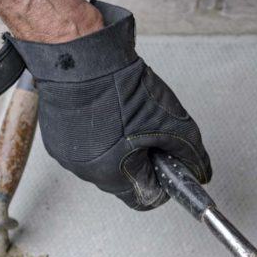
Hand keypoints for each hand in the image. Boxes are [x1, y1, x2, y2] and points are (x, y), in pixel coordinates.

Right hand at [8, 0, 210, 208]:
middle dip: (140, 159)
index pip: (146, 198)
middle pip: (124, 179)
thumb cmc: (120, 87)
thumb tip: (200, 171)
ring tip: (123, 115)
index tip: (167, 161)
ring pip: (103, 162)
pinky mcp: (55, 138)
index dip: (162, 180)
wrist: (81, 58)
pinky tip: (102, 111)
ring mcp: (67, 155)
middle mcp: (85, 171)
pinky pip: (84, 146)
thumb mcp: (171, 121)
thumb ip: (191, 153)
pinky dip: (96, 134)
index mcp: (113, 174)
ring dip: (117, 146)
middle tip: (146, 129)